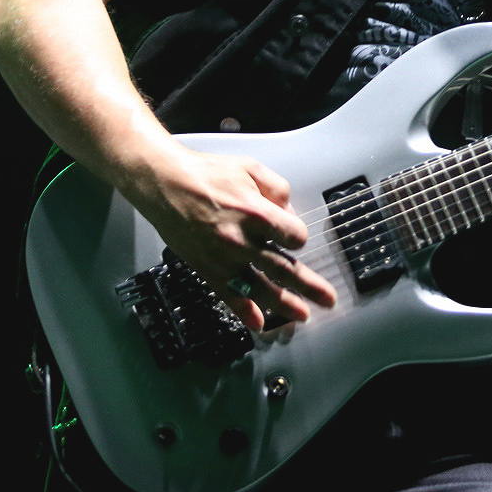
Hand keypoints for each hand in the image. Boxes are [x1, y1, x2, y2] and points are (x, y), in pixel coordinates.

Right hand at [122, 146, 337, 329]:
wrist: (164, 183)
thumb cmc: (206, 173)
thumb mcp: (251, 168)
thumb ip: (277, 189)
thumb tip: (288, 212)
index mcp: (255, 212)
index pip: (294, 236)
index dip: (298, 237)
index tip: (294, 237)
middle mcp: (241, 240)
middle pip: (283, 268)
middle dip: (309, 286)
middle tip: (327, 299)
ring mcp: (223, 258)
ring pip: (260, 287)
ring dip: (284, 304)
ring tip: (302, 315)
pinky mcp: (206, 268)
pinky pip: (228, 294)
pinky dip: (244, 311)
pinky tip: (257, 323)